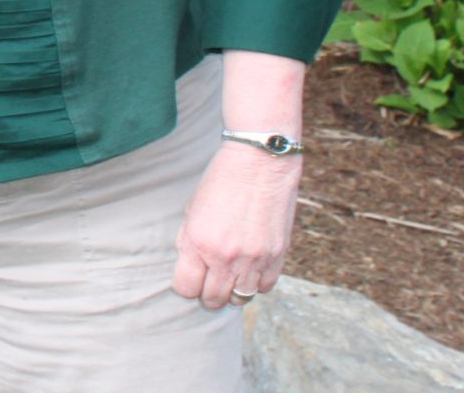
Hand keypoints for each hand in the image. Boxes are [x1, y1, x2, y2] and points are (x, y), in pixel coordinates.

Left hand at [171, 143, 300, 307]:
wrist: (259, 164)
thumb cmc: (221, 182)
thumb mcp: (192, 210)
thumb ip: (189, 242)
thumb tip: (189, 267)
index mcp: (199, 244)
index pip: (186, 288)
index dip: (185, 286)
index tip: (189, 278)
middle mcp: (226, 257)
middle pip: (213, 299)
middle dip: (207, 294)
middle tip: (208, 281)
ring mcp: (254, 260)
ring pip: (240, 298)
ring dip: (232, 291)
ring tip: (229, 277)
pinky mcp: (277, 257)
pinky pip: (264, 287)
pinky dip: (255, 284)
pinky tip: (249, 269)